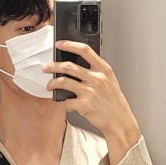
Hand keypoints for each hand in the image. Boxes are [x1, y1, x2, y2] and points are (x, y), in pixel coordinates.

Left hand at [44, 41, 140, 164]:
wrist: (119, 120)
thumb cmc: (113, 101)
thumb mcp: (109, 80)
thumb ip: (96, 71)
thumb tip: (75, 65)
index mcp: (103, 69)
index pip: (84, 50)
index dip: (69, 45)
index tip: (59, 44)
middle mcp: (97, 78)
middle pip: (69, 66)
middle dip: (53, 66)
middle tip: (46, 68)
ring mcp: (90, 92)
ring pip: (63, 82)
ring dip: (52, 83)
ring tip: (49, 86)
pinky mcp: (84, 105)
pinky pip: (67, 101)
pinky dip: (64, 103)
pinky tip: (66, 103)